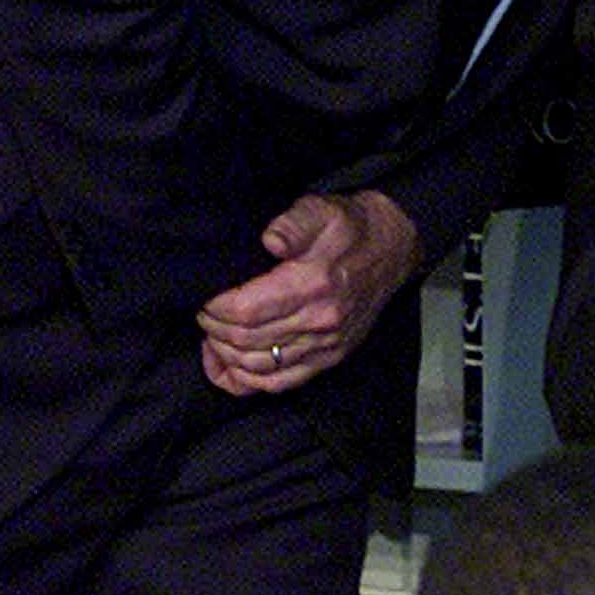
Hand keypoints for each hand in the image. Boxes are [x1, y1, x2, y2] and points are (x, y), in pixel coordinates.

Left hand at [197, 190, 420, 395]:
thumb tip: (269, 240)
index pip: (247, 312)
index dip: (216, 309)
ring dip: (227, 355)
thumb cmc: (348, 227)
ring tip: (213, 336)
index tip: (205, 298)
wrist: (391, 247)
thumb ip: (292, 224)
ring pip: (260, 368)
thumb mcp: (319, 210)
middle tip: (203, 313)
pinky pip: (281, 383)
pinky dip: (247, 382)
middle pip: (248, 341)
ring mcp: (326, 345)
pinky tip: (228, 365)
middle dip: (215, 330)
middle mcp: (321, 321)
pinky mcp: (329, 358)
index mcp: (314, 284)